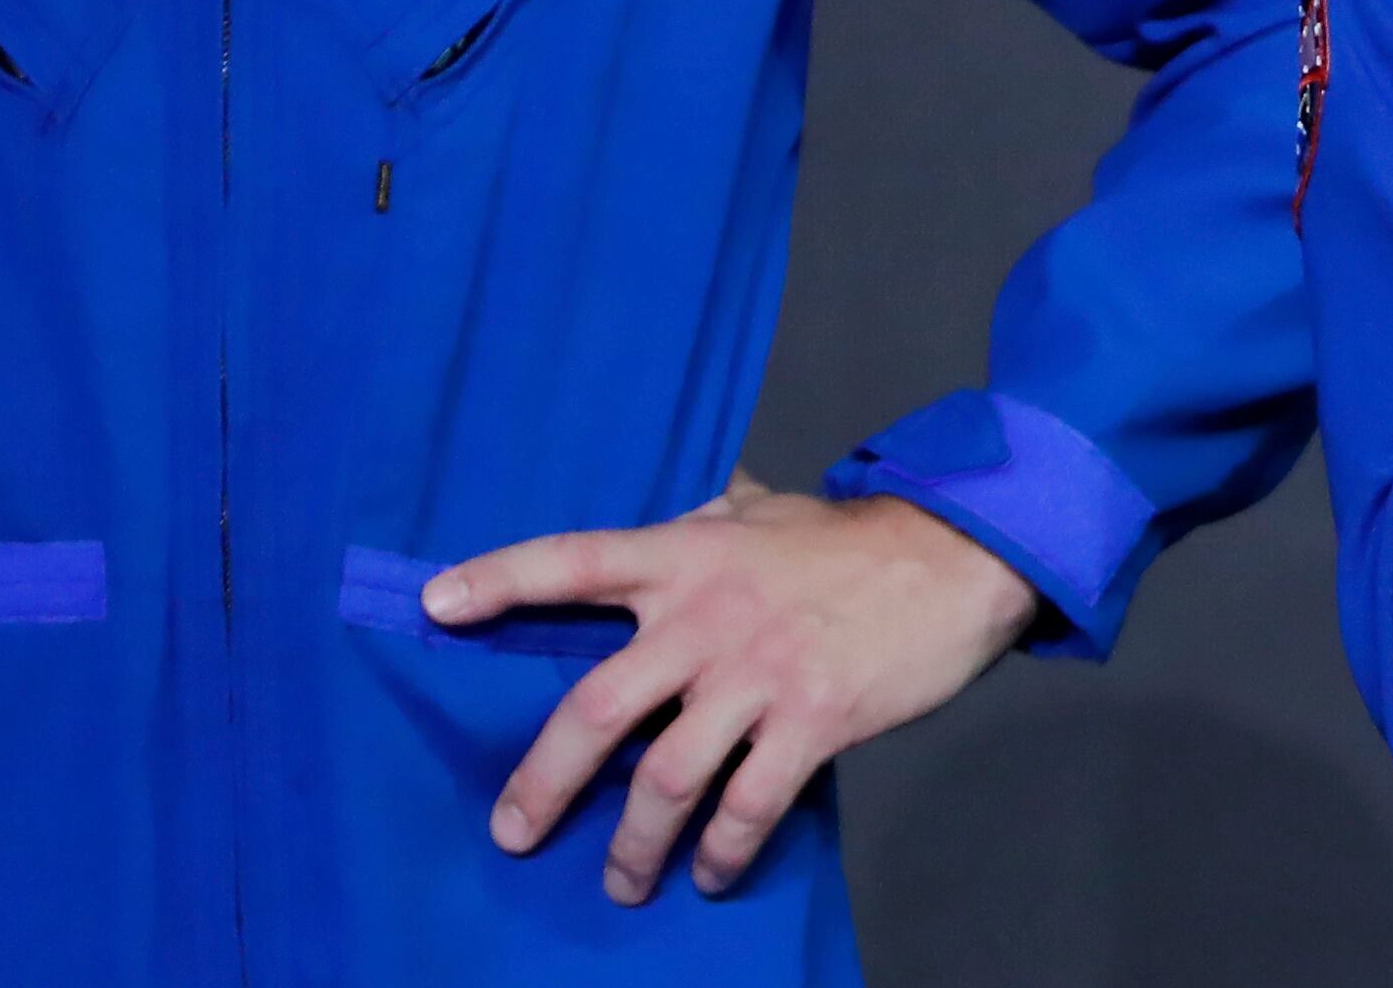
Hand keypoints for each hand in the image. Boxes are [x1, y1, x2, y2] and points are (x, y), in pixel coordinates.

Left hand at [428, 481, 1038, 902]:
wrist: (955, 559)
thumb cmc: (854, 538)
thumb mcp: (767, 512)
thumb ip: (710, 520)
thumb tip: (685, 510)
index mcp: (688, 556)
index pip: (575, 561)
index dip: (501, 579)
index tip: (436, 604)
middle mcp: (708, 618)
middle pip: (597, 709)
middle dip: (544, 783)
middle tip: (514, 832)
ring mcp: (759, 674)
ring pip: (666, 779)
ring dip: (633, 845)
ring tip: (619, 882)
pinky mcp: (812, 722)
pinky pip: (747, 807)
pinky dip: (722, 853)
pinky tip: (710, 875)